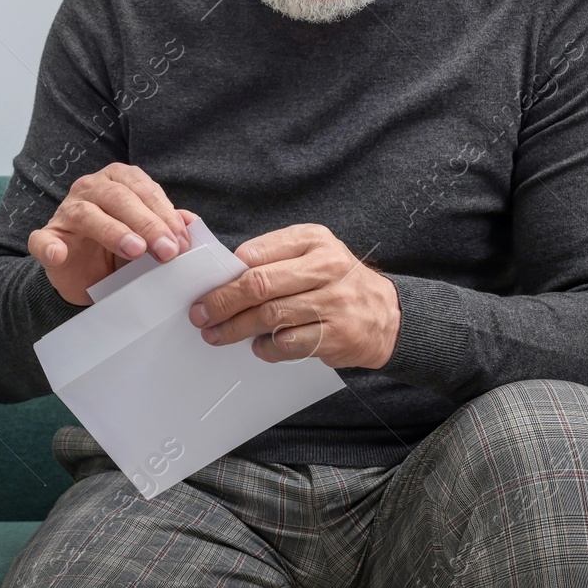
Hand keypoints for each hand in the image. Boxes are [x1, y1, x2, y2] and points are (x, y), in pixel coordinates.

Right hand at [28, 162, 194, 305]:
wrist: (88, 278)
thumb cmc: (121, 251)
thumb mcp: (149, 239)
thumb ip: (169, 228)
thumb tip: (191, 223)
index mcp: (118, 180)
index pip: (143, 189)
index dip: (164, 214)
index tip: (182, 242)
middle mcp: (90, 189)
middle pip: (118, 197)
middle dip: (147, 224)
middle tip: (167, 251)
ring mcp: (65, 213)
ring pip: (86, 214)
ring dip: (112, 231)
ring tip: (135, 251)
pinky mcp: (46, 239)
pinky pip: (42, 240)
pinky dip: (49, 246)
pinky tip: (59, 255)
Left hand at [188, 223, 399, 368]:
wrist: (387, 315)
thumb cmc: (337, 282)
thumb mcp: (312, 253)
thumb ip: (273, 257)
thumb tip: (222, 274)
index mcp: (313, 240)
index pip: (257, 252)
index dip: (225, 273)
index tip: (203, 287)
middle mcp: (326, 267)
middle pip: (259, 284)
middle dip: (222, 302)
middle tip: (200, 314)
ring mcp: (333, 302)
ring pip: (270, 316)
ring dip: (236, 328)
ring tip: (216, 334)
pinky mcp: (337, 335)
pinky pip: (288, 343)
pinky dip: (266, 347)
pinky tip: (258, 346)